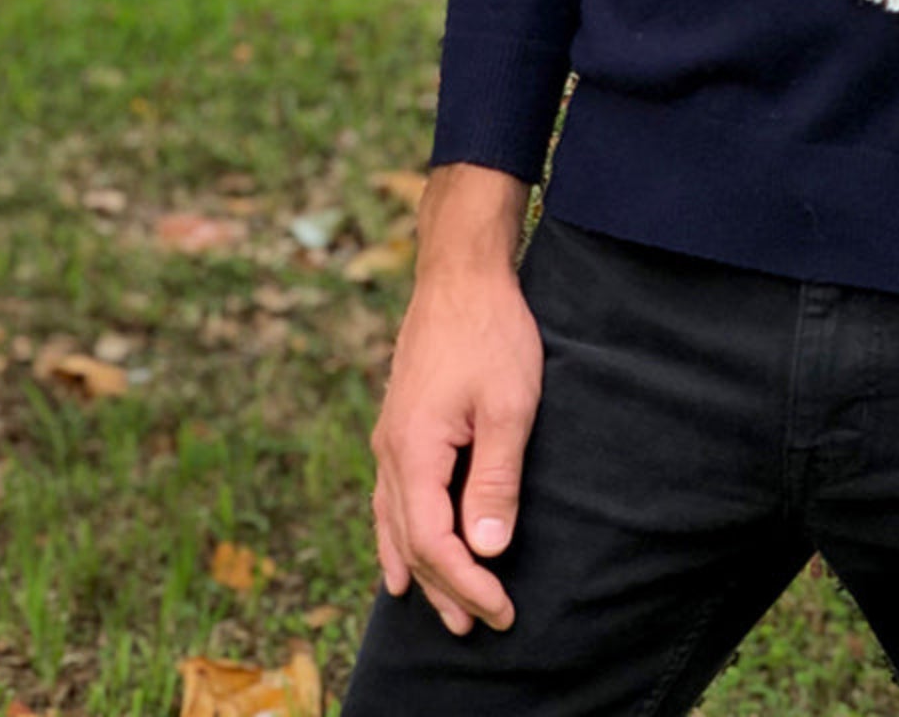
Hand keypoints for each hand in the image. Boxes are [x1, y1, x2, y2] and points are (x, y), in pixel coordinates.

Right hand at [369, 258, 544, 635]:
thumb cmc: (490, 332)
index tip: (501, 610)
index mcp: (413, 453)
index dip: (466, 583)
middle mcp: (390, 453)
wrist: (460, 273)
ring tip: (439, 608)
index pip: (434, 543)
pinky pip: (391, 498)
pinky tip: (400, 553)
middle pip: (410, 542)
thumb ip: (495, 480)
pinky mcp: (400, 425)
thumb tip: (487, 551)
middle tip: (478, 626)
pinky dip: (399, 535)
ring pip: (395, 523)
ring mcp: (390, 439)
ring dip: (420, 568)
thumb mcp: (508, 406)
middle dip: (444, 588)